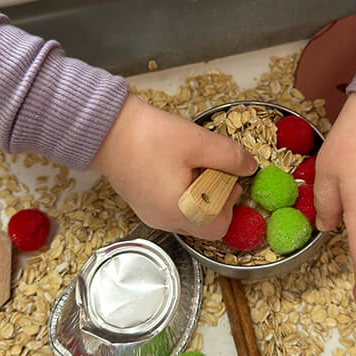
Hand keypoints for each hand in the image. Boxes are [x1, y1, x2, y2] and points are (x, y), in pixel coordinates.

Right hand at [90, 94, 257, 239]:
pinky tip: (174, 165)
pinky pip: (171, 205)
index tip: (226, 176)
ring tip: (190, 163)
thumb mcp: (199, 142)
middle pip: (204, 222)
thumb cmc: (150, 137)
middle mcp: (165, 221)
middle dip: (215, 197)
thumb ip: (230, 157)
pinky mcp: (142, 203)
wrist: (106, 129)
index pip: (221, 227)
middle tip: (209, 166)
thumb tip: (250, 166)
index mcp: (182, 213)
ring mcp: (150, 214)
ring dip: (198, 193)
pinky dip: (180, 191)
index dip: (230, 202)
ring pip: (188, 214)